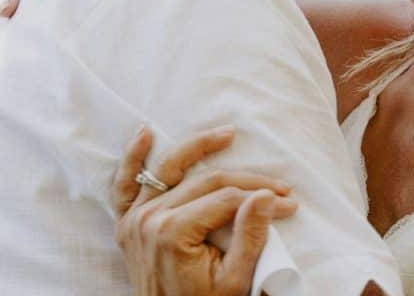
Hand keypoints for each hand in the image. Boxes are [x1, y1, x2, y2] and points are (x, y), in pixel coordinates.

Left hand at [112, 126, 297, 295]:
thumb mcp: (235, 280)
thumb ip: (249, 236)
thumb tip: (266, 197)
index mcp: (173, 232)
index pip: (227, 198)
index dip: (262, 197)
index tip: (289, 204)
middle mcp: (149, 219)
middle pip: (206, 181)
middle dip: (248, 181)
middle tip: (280, 186)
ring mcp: (135, 219)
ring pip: (169, 169)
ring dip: (197, 146)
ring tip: (227, 134)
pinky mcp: (127, 223)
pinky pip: (124, 185)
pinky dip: (132, 158)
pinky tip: (145, 133)